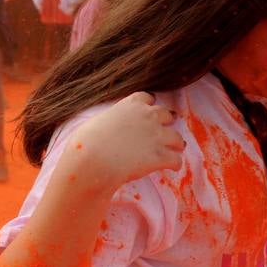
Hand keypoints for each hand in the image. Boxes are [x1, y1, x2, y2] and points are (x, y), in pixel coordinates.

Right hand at [60, 92, 183, 196]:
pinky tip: (171, 168)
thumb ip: (112, 120)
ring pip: (178, 138)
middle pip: (167, 115)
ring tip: (174, 151)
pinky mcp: (161, 156)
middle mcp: (149, 116)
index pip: (148, 98)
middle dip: (168, 122)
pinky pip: (177, 160)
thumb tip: (110, 128)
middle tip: (164, 131)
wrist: (94, 159)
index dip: (149, 106)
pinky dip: (175, 164)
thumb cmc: (88, 141)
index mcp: (132, 104)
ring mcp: (158, 135)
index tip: (148, 112)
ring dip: (176, 144)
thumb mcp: (98, 121)